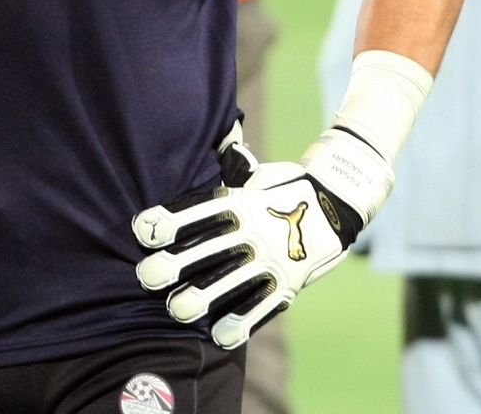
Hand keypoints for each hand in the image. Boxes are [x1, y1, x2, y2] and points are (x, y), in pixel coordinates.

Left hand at [133, 127, 382, 348]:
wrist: (337, 200)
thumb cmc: (282, 187)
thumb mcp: (254, 176)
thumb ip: (229, 173)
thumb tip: (214, 143)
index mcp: (241, 202)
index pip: (202, 212)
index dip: (172, 221)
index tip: (142, 231)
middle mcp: (254, 230)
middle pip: (212, 248)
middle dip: (178, 264)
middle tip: (146, 276)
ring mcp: (273, 257)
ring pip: (234, 281)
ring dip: (204, 297)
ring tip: (176, 310)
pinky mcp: (289, 281)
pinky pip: (263, 305)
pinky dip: (242, 322)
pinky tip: (219, 337)